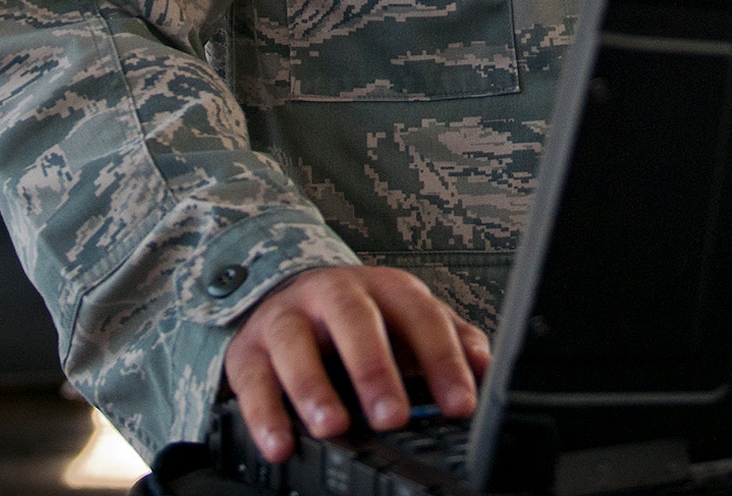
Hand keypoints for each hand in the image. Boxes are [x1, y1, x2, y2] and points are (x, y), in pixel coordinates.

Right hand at [222, 265, 491, 462]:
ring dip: (314, 389)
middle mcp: (335, 295)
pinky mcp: (248, 349)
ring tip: (333, 428)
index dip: (443, 361)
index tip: (458, 405)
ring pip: (296, 345)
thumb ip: (449, 338)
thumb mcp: (406, 319)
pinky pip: (252, 381)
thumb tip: (484, 365)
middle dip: (375, 369)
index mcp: (385, 288)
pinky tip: (281, 444)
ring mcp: (288, 318)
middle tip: (392, 416)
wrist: (285, 293)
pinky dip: (265, 415)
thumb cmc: (358, 317)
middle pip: (356, 322)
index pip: (421, 318)